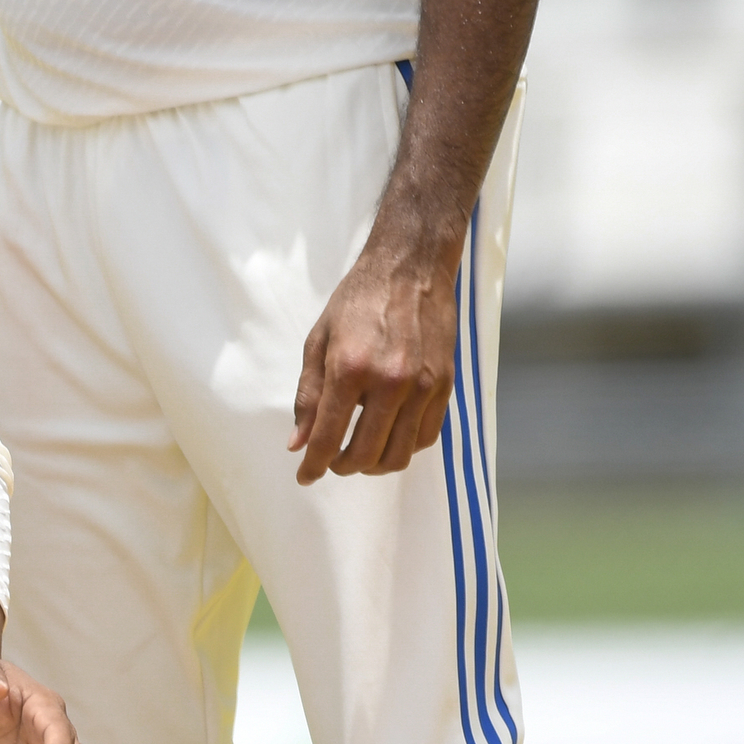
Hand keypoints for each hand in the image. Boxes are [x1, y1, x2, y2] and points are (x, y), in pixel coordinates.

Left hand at [289, 228, 461, 484]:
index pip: (329, 438)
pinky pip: (426, 437)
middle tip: (332, 460)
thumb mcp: (318, 342)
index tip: (306, 476)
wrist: (411, 267)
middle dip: (343, 467)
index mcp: (350, 370)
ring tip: (360, 453)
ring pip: (399, 455)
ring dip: (375, 464)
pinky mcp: (444, 385)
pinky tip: (389, 437)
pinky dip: (404, 448)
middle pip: (365, 455)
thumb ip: (309, 397)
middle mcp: (390, 382)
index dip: (313, 465)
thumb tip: (298, 443)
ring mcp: (422, 386)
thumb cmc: (358, 300)